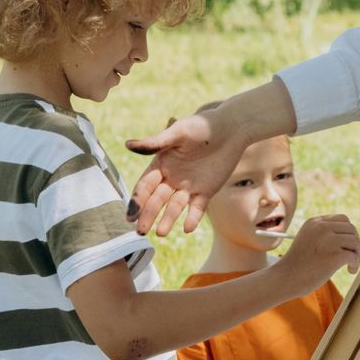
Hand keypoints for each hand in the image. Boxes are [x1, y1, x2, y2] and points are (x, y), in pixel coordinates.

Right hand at [124, 107, 240, 235]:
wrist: (232, 128)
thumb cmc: (202, 126)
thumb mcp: (178, 132)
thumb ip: (155, 143)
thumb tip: (127, 145)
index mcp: (161, 164)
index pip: (145, 186)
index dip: (137, 200)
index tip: (130, 215)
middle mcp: (172, 178)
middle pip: (157, 200)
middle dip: (148, 215)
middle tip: (141, 231)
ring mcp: (189, 186)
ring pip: (174, 207)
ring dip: (167, 220)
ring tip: (161, 233)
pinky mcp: (206, 192)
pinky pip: (197, 208)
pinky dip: (192, 218)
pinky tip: (188, 228)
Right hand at [282, 211, 359, 284]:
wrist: (285, 278)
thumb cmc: (297, 264)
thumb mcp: (308, 240)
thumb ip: (324, 235)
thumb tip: (352, 239)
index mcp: (315, 222)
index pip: (342, 219)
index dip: (348, 232)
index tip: (347, 245)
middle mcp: (322, 227)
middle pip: (351, 229)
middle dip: (355, 243)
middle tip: (352, 257)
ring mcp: (328, 240)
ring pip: (355, 241)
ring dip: (356, 254)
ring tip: (351, 265)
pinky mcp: (334, 255)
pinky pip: (353, 256)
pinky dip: (355, 264)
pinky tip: (350, 270)